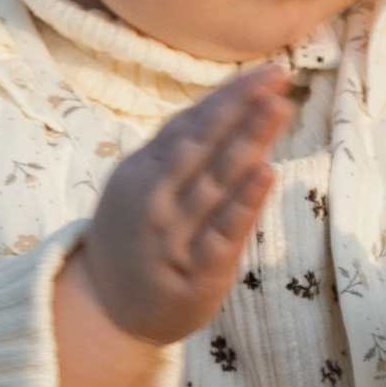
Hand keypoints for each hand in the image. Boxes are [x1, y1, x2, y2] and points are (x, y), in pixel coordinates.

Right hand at [57, 65, 291, 386]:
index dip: (229, 97)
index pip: (191, 124)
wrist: (106, 314)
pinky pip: (222, 233)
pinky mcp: (195, 272)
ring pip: (215, 182)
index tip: (267, 72)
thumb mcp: (142, 189)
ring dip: (248, 142)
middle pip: (203, 144)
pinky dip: (244, 203)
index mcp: (140, 171)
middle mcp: (154, 198)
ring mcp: (173, 235)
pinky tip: (267, 173)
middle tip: (279, 76)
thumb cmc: (136, 241)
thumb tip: (223, 106)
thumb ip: (178, 153)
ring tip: (278, 109)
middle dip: (241, 107)